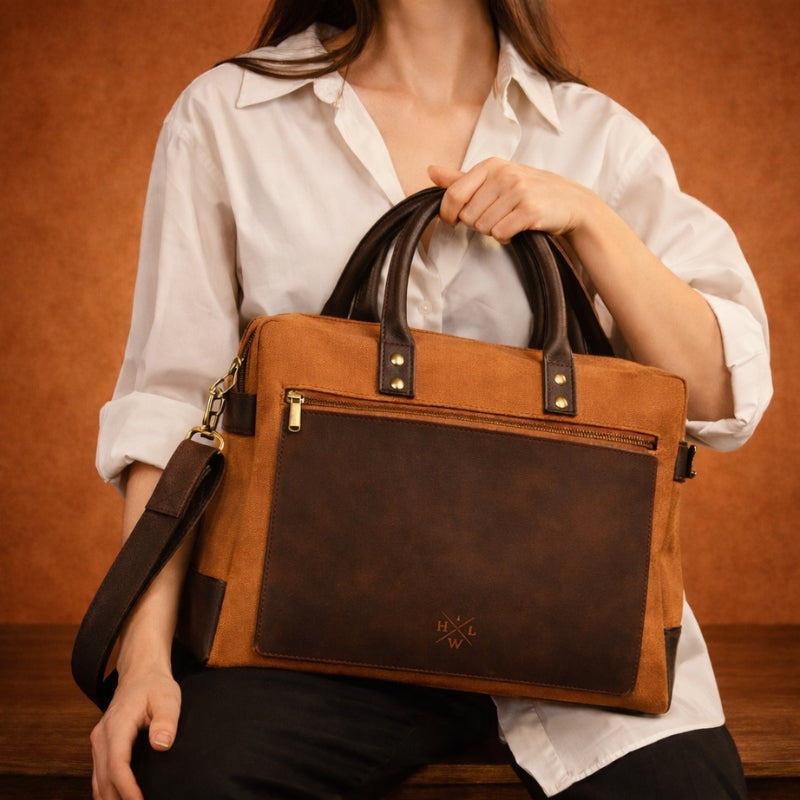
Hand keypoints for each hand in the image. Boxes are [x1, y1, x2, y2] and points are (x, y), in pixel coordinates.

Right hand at [90, 666, 180, 799]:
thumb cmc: (155, 685)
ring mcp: (98, 743)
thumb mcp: (167, 697)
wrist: (140, 673)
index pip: (117, 766)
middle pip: (104, 779)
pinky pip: (99, 775)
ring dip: (110, 799)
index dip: (127, 789)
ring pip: (98, 781)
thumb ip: (166, 720)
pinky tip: (119, 799)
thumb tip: (162, 744)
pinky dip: (106, 791)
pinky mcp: (101, 747)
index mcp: (117, 726)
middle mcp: (102, 737)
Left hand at [428, 158, 594, 242]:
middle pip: (468, 216)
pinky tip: (518, 229)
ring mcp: (518, 191)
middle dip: (479, 223)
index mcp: (491, 165)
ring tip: (510, 220)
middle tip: (498, 216)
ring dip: (494, 230)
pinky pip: (500, 233)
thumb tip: (430, 171)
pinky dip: (507, 237)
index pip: (454, 195)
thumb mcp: (495, 179)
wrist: (571, 203)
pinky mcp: (529, 210)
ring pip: (483, 227)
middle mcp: (503, 174)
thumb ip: (461, 178)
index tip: (455, 221)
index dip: (449, 214)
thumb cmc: (529, 191)